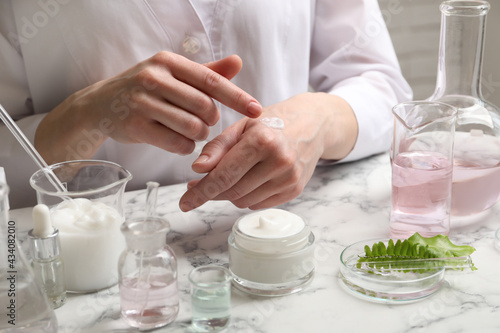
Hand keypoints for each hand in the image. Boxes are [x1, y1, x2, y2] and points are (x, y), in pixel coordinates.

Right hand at [35, 52, 261, 163]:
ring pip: (192, 127)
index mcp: (168, 61)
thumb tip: (238, 62)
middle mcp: (154, 77)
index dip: (237, 97)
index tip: (257, 111)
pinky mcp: (135, 126)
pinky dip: (184, 146)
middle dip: (211, 120)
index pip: (211, 81)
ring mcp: (142, 102)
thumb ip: (206, 72)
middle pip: (205, 107)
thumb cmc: (146, 89)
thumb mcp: (174, 74)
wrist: (100, 105)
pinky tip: (178, 140)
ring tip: (192, 131)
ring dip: (199, 135)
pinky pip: (176, 143)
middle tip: (204, 122)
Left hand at [179, 92, 357, 210]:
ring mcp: (289, 179)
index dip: (200, 192)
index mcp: (262, 140)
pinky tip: (249, 179)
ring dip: (229, 194)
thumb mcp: (242, 126)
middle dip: (211, 191)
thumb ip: (217, 147)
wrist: (313, 125)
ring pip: (243, 201)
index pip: (224, 175)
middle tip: (198, 185)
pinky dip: (247, 196)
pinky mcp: (295, 190)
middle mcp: (279, 161)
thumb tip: (197, 170)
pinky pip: (258, 204)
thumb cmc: (273, 122)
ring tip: (230, 175)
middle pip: (232, 192)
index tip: (184, 203)